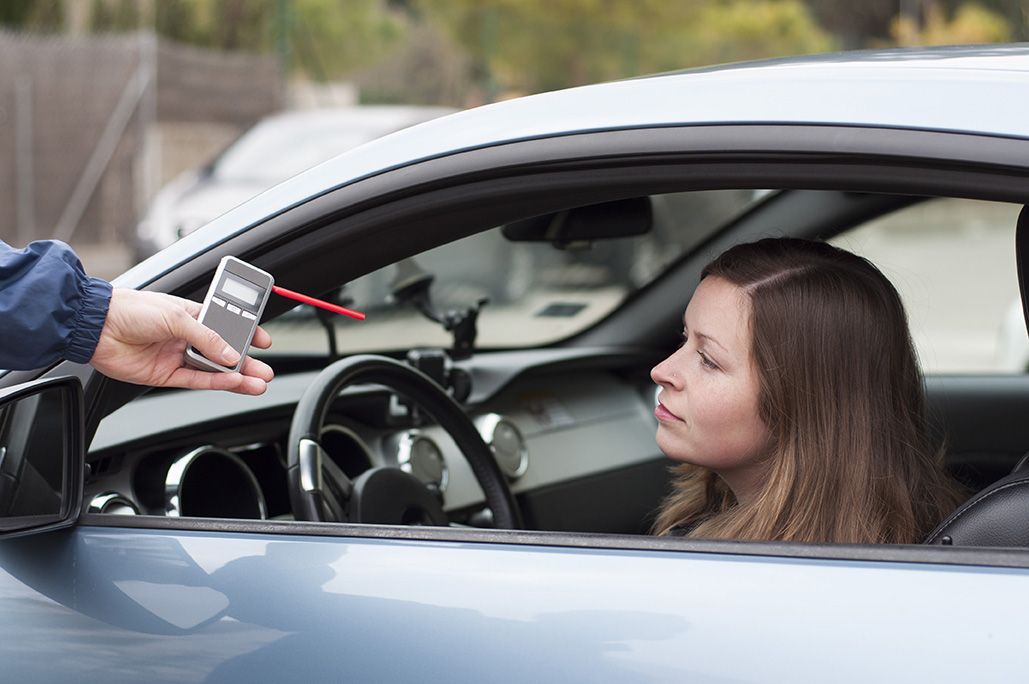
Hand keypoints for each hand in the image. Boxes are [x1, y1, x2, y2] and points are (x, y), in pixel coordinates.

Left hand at [90, 289, 273, 394]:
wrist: (96, 327)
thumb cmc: (131, 309)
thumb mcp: (176, 316)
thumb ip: (207, 337)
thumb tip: (230, 354)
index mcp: (192, 315)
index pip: (227, 326)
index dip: (246, 333)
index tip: (263, 341)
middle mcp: (186, 337)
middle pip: (224, 352)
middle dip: (246, 361)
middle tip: (265, 369)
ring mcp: (177, 356)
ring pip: (214, 371)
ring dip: (236, 377)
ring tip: (258, 382)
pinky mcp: (166, 375)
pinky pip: (197, 381)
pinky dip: (217, 383)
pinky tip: (234, 383)